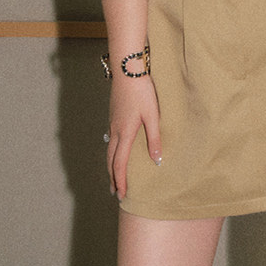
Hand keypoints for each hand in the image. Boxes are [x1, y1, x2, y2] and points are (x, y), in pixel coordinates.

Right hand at [106, 75, 161, 200]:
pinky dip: (111, 152)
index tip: (121, 194)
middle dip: (113, 177)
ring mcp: (112, 123)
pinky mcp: (113, 115)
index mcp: (125, 133)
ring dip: (111, 166)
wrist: (127, 70)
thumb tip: (157, 160)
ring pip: (109, 150)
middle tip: (115, 192)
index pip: (120, 163)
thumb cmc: (142, 92)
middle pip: (110, 159)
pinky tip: (116, 151)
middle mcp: (115, 131)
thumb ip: (154, 138)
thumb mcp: (153, 116)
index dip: (121, 180)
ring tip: (114, 176)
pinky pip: (110, 140)